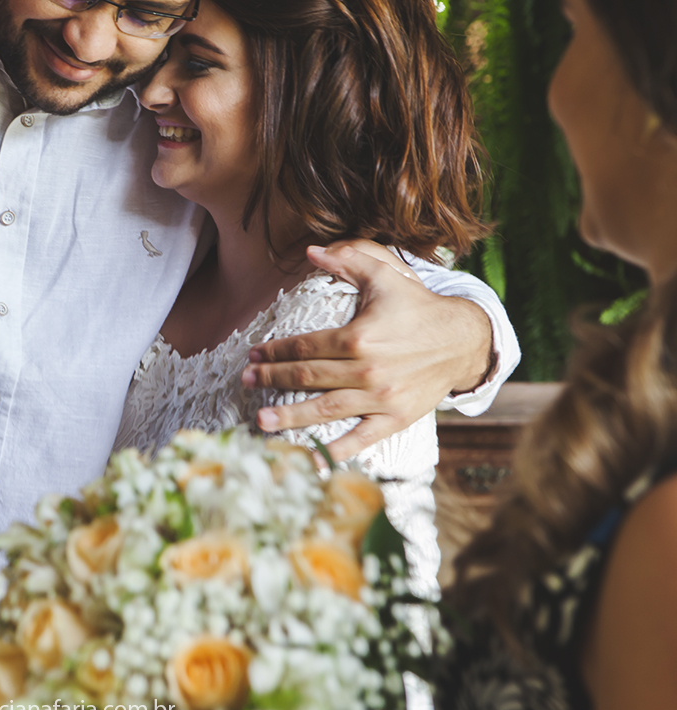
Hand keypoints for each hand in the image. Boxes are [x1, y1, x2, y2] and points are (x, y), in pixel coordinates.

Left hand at [242, 240, 493, 462]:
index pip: (305, 346)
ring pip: (326, 409)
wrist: (463, 340)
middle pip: (307, 376)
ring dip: (290, 416)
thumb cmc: (418, 307)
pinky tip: (312, 458)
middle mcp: (367, 369)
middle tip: (246, 383)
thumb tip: (311, 251)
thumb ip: (349, 259)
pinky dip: (336, 451)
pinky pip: (361, 439)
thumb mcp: (386, 275)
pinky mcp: (396, 418)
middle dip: (272, 379)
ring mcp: (381, 397)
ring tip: (262, 422)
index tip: (254, 356)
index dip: (274, 351)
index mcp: (359, 337)